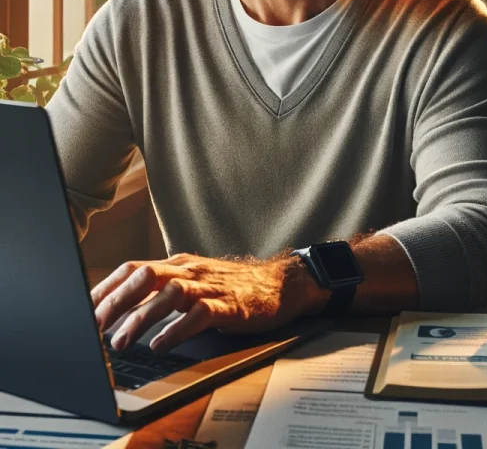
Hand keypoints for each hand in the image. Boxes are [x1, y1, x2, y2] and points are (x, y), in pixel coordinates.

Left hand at [90, 253, 327, 352]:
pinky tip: (161, 344)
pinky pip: (199, 314)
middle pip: (145, 276)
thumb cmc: (233, 287)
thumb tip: (123, 309)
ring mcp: (210, 286)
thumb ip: (164, 291)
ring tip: (121, 341)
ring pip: (169, 294)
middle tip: (93, 327)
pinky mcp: (229, 304)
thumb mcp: (194, 283)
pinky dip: (176, 329)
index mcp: (179, 265)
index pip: (133, 269)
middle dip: (115, 301)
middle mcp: (190, 271)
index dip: (105, 289)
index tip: (82, 310)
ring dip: (141, 318)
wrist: (281, 284)